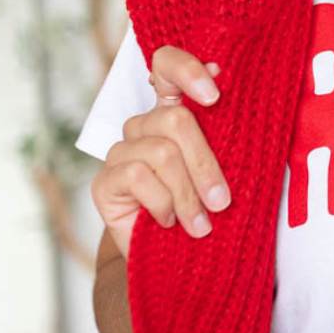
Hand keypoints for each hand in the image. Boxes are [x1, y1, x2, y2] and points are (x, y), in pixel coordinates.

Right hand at [90, 48, 229, 261]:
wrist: (184, 266)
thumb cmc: (210, 213)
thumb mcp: (229, 172)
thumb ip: (228, 131)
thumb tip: (226, 79)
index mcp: (175, 113)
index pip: (167, 66)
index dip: (187, 69)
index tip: (215, 95)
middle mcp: (145, 127)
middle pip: (175, 118)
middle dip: (205, 164)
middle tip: (222, 202)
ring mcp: (121, 152)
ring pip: (161, 152)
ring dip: (188, 194)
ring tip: (200, 225)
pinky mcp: (104, 182)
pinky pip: (136, 176)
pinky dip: (163, 204)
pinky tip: (168, 223)